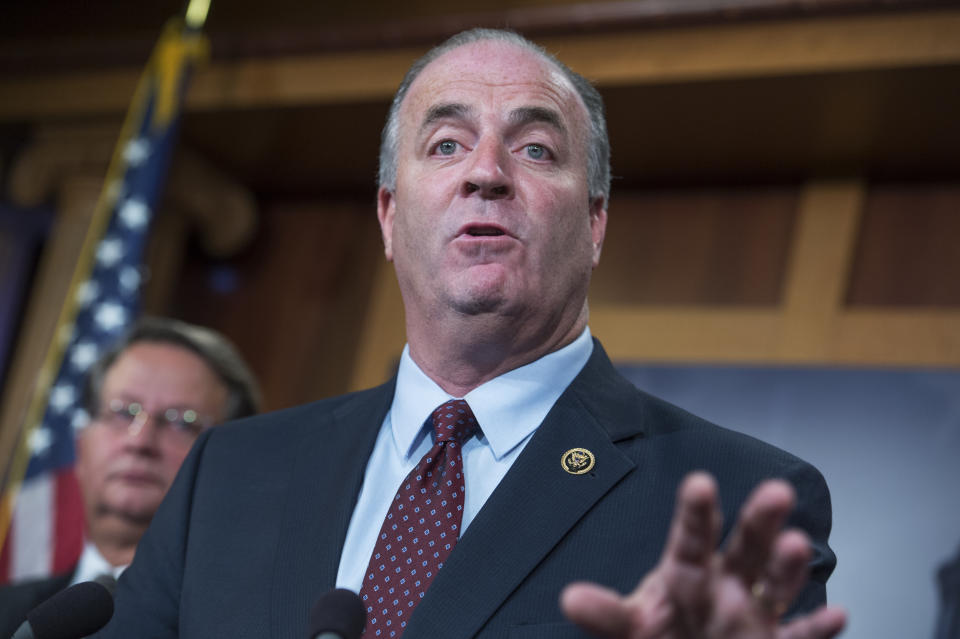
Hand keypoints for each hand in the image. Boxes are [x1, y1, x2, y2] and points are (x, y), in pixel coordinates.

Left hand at [560, 472, 845, 638]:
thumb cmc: (662, 637)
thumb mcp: (631, 628)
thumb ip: (607, 615)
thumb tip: (571, 598)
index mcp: (686, 575)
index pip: (690, 539)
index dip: (695, 513)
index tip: (700, 483)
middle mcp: (724, 588)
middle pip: (742, 550)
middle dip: (758, 522)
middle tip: (774, 491)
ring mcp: (751, 616)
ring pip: (773, 587)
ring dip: (787, 568)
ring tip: (797, 543)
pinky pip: (798, 637)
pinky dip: (817, 629)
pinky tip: (837, 615)